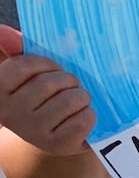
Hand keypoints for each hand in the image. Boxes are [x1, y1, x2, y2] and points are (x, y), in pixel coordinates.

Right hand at [0, 25, 94, 156]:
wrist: (55, 134)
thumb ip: (16, 49)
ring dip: (82, 96)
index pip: (22, 66)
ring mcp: (33, 132)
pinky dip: (90, 115)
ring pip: (70, 100)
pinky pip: (83, 121)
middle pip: (50, 83)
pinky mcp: (57, 146)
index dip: (46, 63)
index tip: (54, 69)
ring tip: (79, 100)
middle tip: (72, 86)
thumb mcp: (28, 73)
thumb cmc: (43, 97)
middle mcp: (12, 113)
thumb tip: (3, 31)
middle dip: (69, 80)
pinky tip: (84, 116)